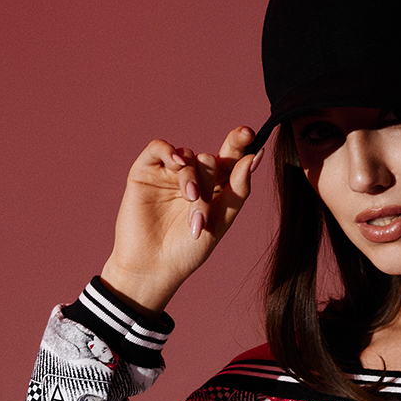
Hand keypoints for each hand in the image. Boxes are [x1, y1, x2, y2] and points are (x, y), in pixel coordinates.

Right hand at [99, 125, 263, 313]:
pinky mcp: (145, 173)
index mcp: (214, 190)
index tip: (248, 133)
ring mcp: (168, 175)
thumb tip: (256, 157)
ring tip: (189, 198)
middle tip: (201, 208)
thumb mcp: (220, 221)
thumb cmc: (188, 250)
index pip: (229, 158)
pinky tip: (177, 163)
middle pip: (209, 160)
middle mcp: (192, 178)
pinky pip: (158, 148)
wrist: (153, 267)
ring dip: (191, 175)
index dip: (239, 143)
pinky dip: (169, 151)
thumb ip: (238, 190)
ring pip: (188, 155)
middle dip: (208, 181)